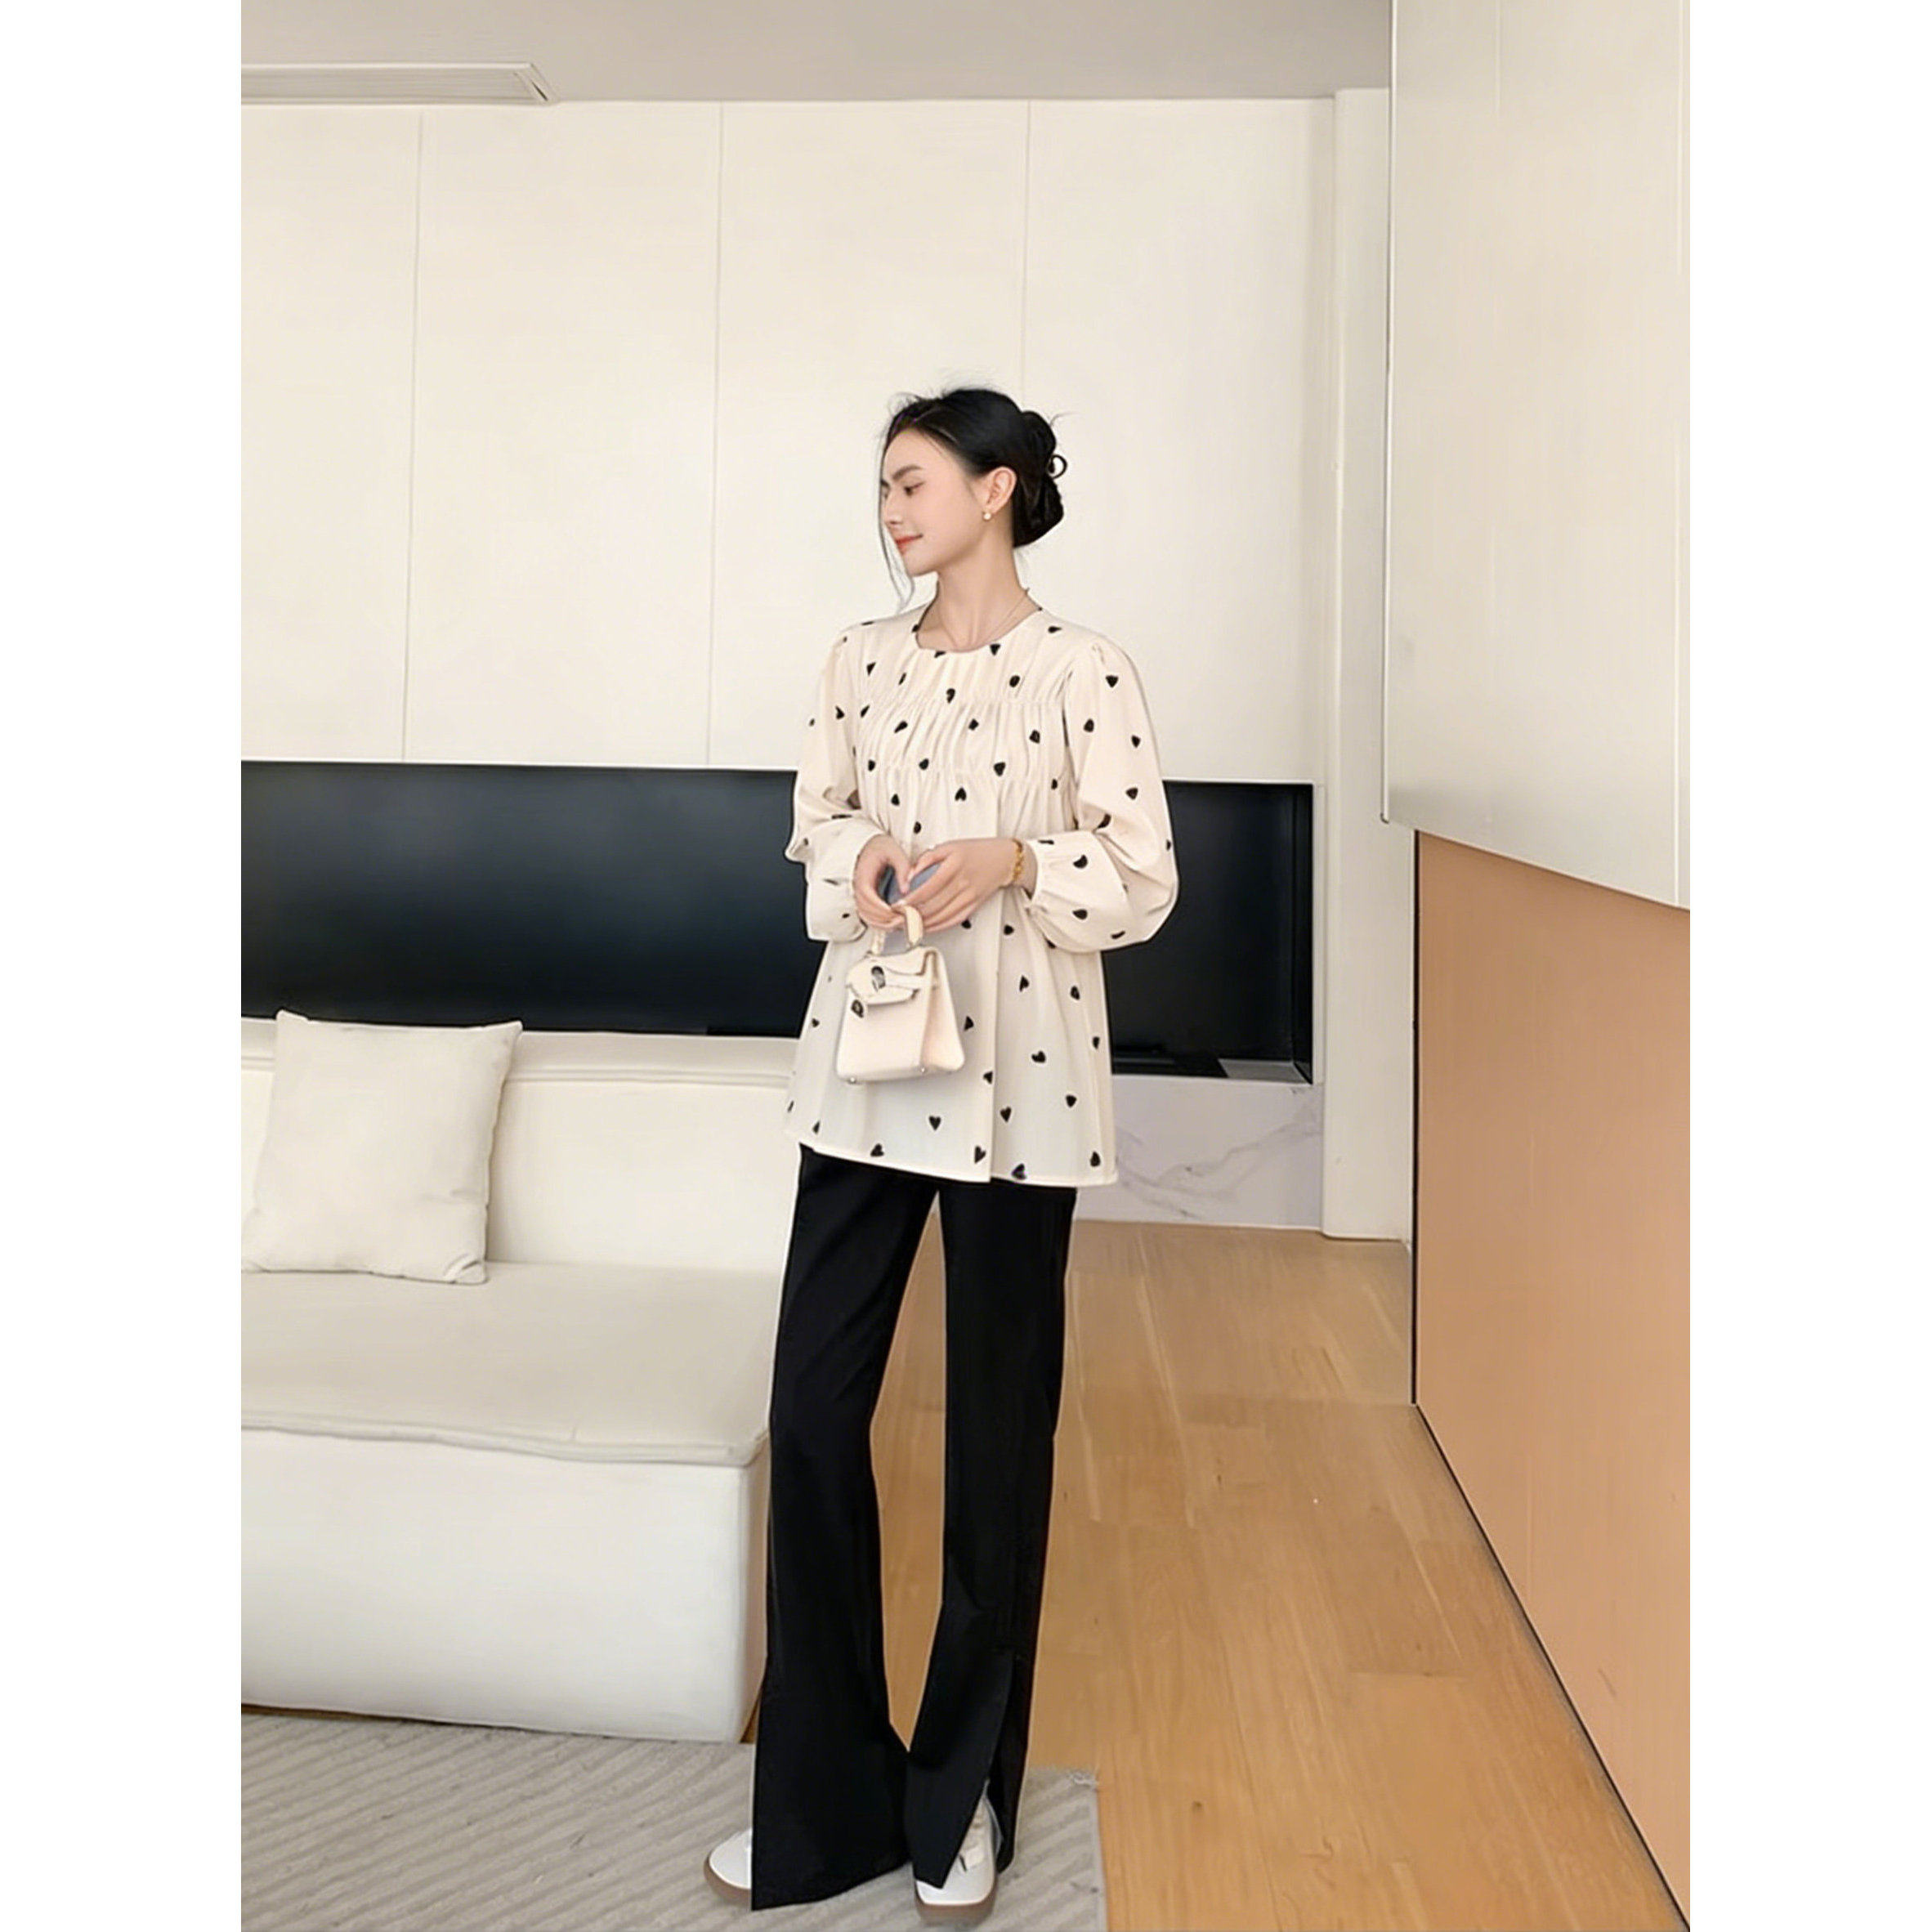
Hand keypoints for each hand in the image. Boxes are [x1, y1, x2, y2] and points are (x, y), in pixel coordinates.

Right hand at [852, 833, 917, 928]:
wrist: (872, 845)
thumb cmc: (881, 847)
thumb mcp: (894, 851)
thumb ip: (902, 867)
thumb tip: (906, 888)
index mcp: (863, 875)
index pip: (867, 896)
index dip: (880, 907)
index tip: (895, 911)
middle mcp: (859, 887)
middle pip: (866, 910)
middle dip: (884, 918)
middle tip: (903, 920)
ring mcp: (862, 895)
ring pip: (866, 916)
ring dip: (883, 924)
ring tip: (901, 923)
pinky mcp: (867, 900)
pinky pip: (869, 917)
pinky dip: (880, 923)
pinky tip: (893, 923)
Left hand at [898, 838, 1017, 935]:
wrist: (1004, 860)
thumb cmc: (977, 851)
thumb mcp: (950, 846)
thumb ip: (928, 858)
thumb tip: (910, 872)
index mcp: (954, 867)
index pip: (928, 889)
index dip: (911, 900)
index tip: (898, 905)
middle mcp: (963, 884)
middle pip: (933, 906)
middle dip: (912, 915)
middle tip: (898, 918)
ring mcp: (969, 898)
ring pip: (942, 917)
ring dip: (923, 924)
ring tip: (908, 924)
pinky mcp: (973, 906)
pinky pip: (953, 920)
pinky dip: (938, 926)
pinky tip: (927, 927)